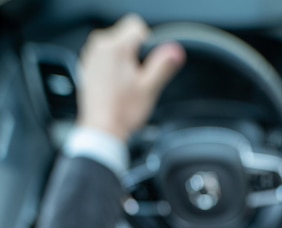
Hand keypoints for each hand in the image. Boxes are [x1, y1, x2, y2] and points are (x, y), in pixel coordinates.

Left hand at [76, 14, 185, 140]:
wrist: (102, 129)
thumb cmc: (123, 112)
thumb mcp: (150, 88)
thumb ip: (163, 65)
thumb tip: (176, 51)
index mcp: (115, 47)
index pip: (137, 26)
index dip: (147, 45)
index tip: (145, 66)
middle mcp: (99, 46)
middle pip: (126, 36)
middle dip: (135, 54)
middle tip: (136, 80)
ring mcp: (90, 56)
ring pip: (116, 47)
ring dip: (124, 61)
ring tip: (125, 86)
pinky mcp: (87, 66)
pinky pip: (105, 58)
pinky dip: (113, 68)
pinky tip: (116, 88)